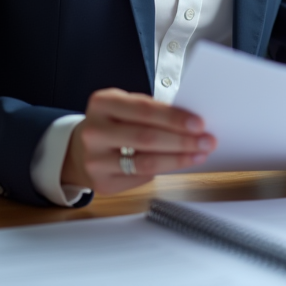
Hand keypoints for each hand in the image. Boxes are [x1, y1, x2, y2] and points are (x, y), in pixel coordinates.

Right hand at [61, 88, 216, 195]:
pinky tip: (179, 164)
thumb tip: (190, 123)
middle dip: (182, 140)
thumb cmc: (111, 124)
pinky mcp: (102, 182)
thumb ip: (150, 111)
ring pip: (145, 162)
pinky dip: (164, 170)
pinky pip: (140, 178)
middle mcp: (94, 130)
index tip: (199, 123)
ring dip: (178, 159)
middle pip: (146, 137)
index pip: (144, 109)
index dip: (174, 117)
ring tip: (199, 154)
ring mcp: (95, 159)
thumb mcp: (123, 107)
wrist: (79, 151)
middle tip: (206, 141)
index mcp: (102, 103)